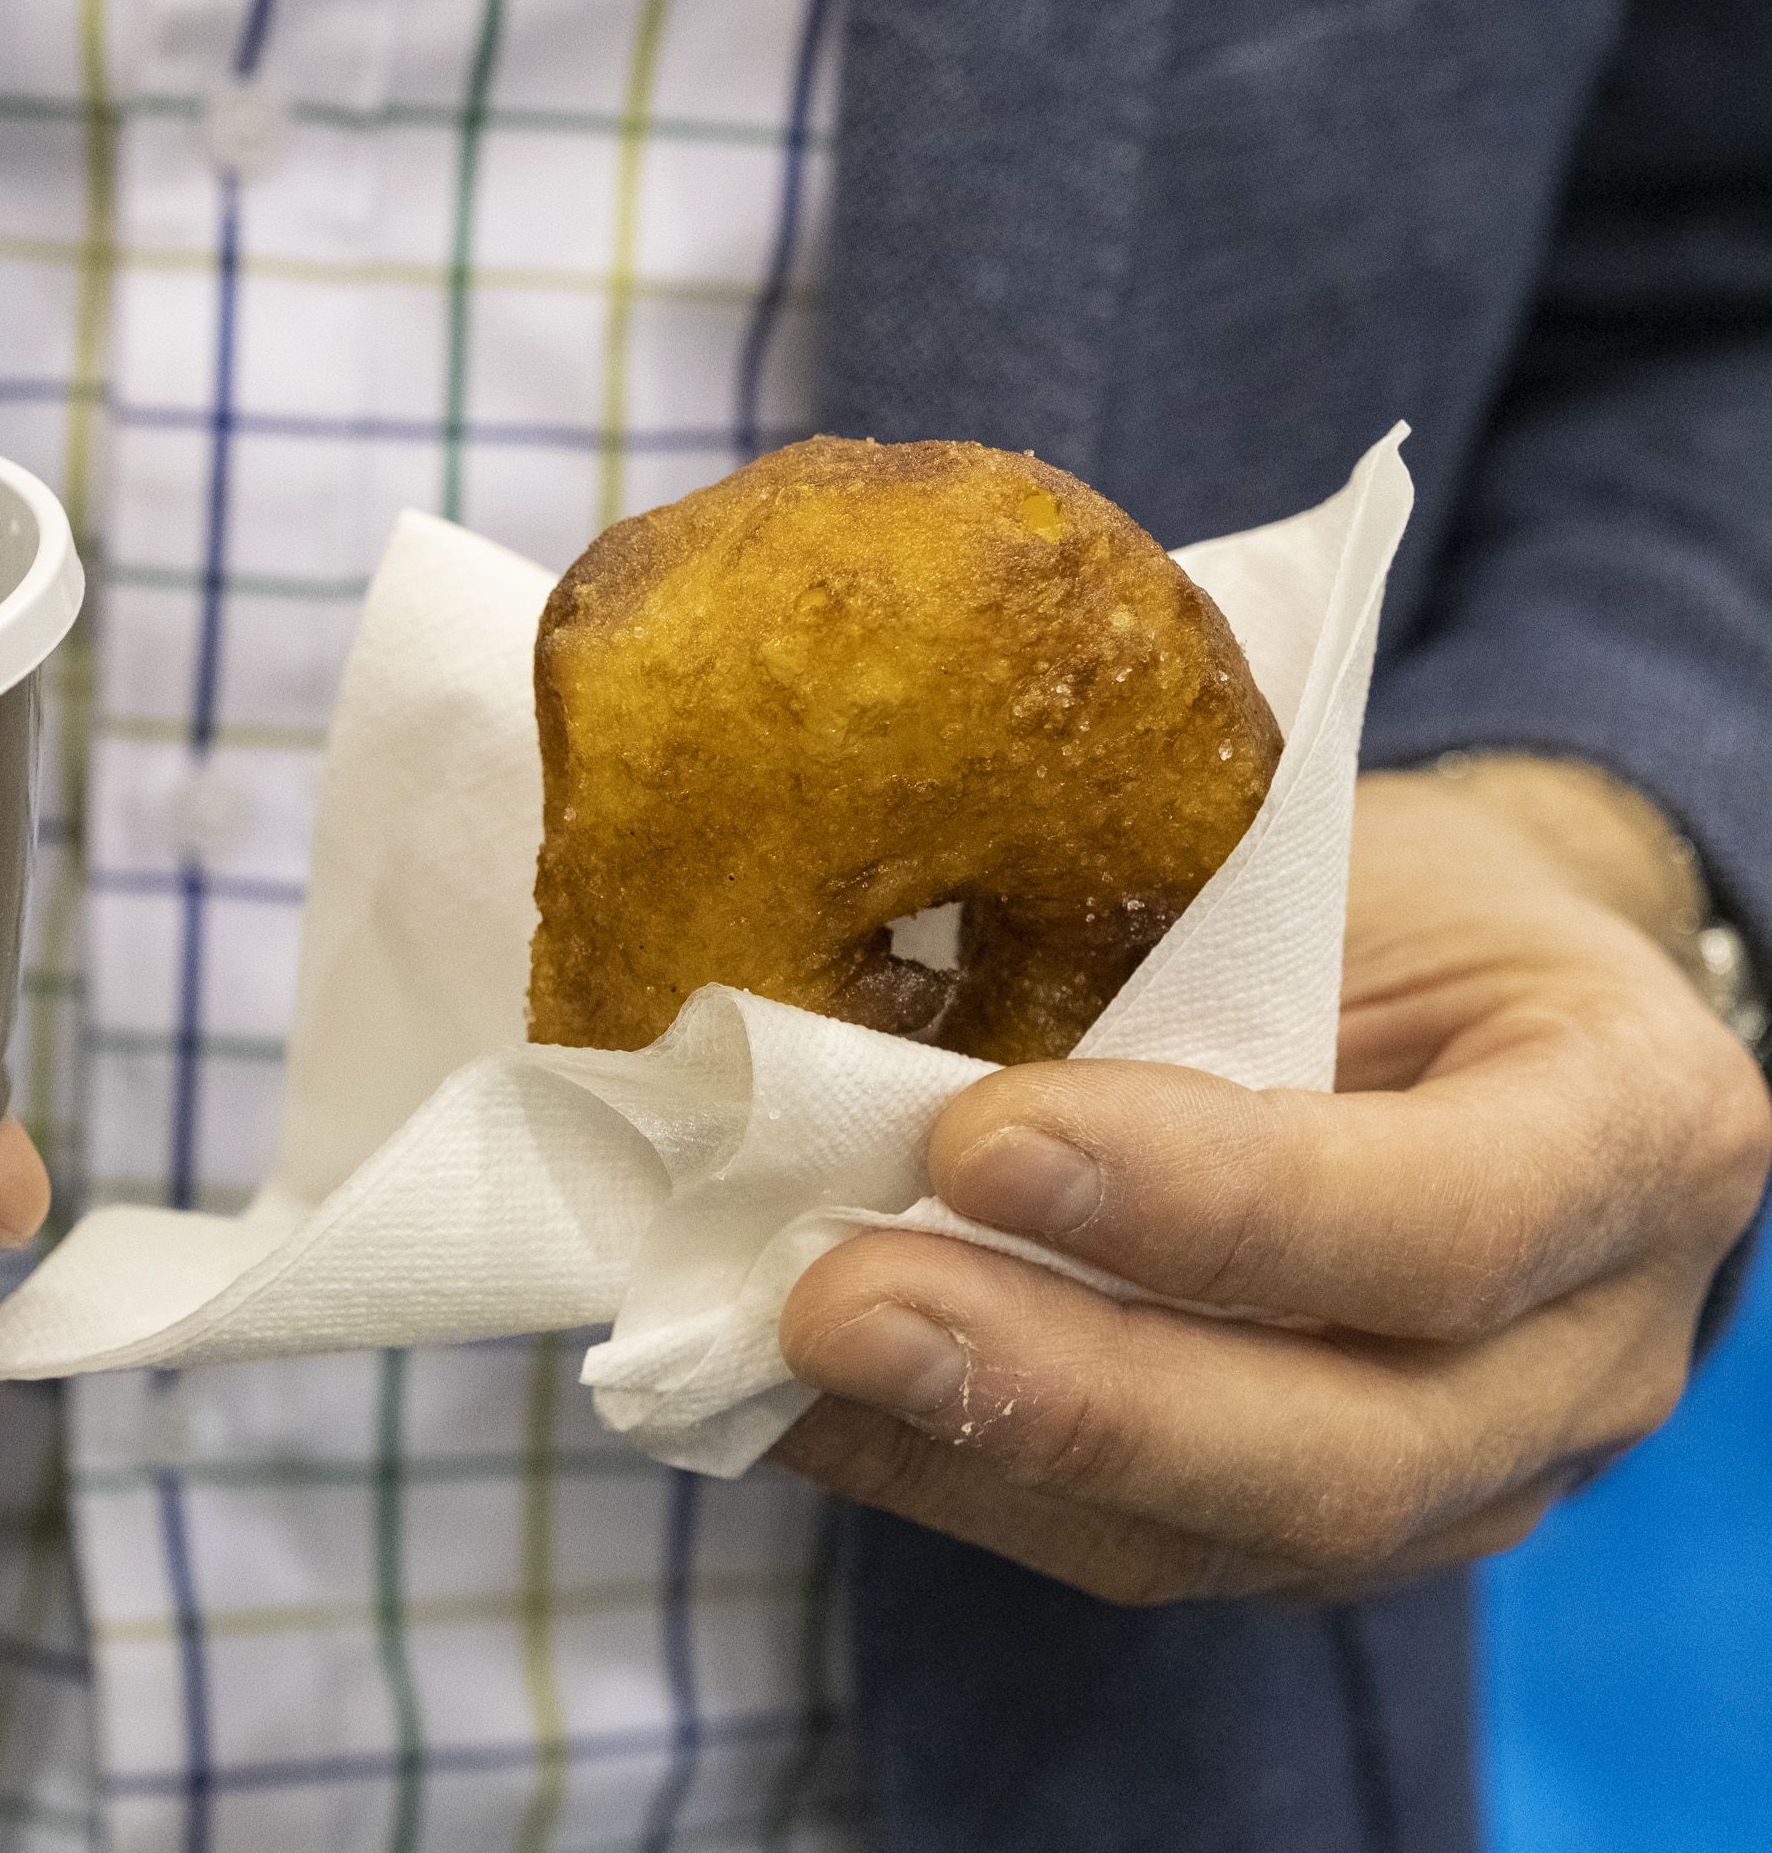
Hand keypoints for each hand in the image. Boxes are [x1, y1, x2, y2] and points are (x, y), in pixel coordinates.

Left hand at [772, 761, 1770, 1601]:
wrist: (1483, 1008)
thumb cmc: (1401, 903)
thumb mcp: (1345, 868)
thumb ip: (1183, 952)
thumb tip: (870, 1006)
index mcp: (1635, 1132)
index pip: (1447, 1220)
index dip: (1211, 1204)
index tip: (978, 1137)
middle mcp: (1589, 1352)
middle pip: (1342, 1453)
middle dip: (1065, 1391)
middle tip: (837, 1307)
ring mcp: (1468, 1478)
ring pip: (1216, 1539)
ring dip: (971, 1455)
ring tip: (782, 1361)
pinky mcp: (1318, 1531)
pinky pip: (1134, 1549)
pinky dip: (945, 1478)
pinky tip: (795, 1409)